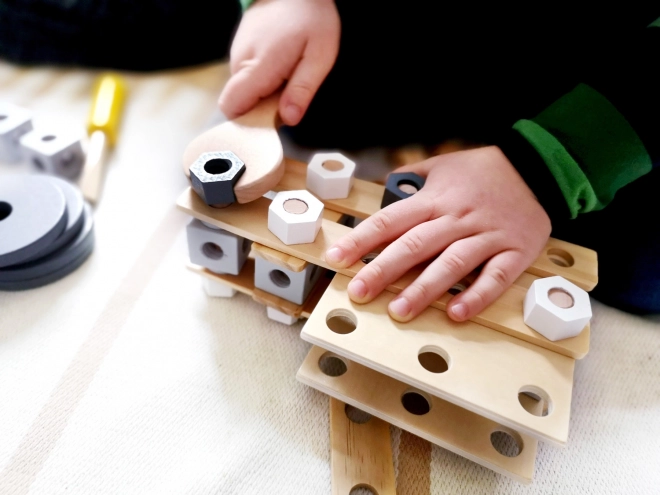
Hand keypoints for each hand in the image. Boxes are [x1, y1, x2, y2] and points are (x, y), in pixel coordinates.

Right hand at [218, 0, 339, 125]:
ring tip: (286, 77)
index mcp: (258, 66)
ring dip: (262, 94)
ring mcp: (237, 54)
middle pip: (238, 102)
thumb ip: (302, 89)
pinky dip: (260, 80)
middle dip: (260, 109)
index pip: (231, 106)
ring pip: (242, 90)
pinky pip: (245, 77)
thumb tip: (289, 119)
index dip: (247, 121)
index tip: (271, 120)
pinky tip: (279, 67)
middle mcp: (240, 61)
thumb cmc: (311, 18)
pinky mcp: (239, 49)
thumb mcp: (320, 56)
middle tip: (287, 96)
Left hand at [324, 146, 551, 321]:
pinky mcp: (514, 251)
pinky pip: (495, 277)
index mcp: (435, 199)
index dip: (361, 240)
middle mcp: (457, 218)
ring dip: (424, 289)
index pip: (390, 220)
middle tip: (358, 293)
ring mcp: (486, 236)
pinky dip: (477, 296)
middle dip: (382, 270)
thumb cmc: (485, 169)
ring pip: (452, 264)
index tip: (337, 258)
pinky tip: (457, 313)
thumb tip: (385, 186)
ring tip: (400, 311)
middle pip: (415, 245)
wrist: (540, 167)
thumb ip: (412, 178)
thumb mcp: (444, 164)